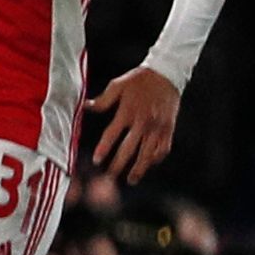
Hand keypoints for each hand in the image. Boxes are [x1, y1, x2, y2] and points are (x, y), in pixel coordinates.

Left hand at [88, 66, 179, 183]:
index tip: (97, 161)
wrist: (167, 75)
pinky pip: (163, 149)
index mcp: (127, 112)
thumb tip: (85, 106)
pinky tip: (148, 165)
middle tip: (110, 177)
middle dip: (119, 164)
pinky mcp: (169, 129)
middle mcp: (143, 122)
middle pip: (129, 149)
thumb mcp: (117, 85)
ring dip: (139, 168)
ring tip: (131, 179)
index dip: (103, 149)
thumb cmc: (139, 80)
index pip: (112, 135)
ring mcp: (157, 127)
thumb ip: (103, 100)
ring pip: (148, 153)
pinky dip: (156, 158)